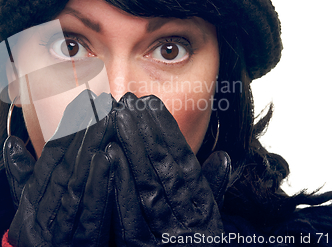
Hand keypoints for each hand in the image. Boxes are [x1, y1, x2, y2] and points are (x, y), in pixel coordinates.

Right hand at [4, 90, 115, 245]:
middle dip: (82, 131)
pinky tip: (109, 157)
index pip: (48, 162)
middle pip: (63, 168)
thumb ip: (23, 178)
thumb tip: (12, 143)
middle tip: (99, 101)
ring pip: (74, 185)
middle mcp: (39, 219)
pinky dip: (99, 184)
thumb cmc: (42, 242)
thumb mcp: (31, 211)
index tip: (82, 102)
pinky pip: (90, 214)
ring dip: (90, 150)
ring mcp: (58, 235)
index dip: (66, 129)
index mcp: (30, 206)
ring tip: (106, 120)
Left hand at [108, 92, 226, 245]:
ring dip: (132, 149)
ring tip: (116, 116)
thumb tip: (225, 157)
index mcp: (204, 215)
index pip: (184, 165)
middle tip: (128, 100)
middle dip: (145, 132)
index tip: (151, 103)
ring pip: (148, 187)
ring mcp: (167, 241)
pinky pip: (130, 217)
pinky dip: (120, 184)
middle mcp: (189, 226)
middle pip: (165, 171)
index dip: (166, 132)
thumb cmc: (193, 246)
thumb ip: (211, 192)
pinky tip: (107, 155)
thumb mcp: (207, 226)